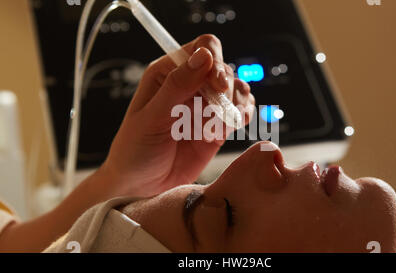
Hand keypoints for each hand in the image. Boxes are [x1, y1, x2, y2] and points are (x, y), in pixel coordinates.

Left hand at [102, 34, 254, 196]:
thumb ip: (178, 85)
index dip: (215, 62)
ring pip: (237, 89)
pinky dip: (241, 116)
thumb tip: (204, 55)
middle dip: (227, 89)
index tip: (218, 85)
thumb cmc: (136, 149)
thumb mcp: (152, 116)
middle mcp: (189, 84)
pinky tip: (230, 128)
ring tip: (224, 124)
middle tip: (219, 111)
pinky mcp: (216, 125)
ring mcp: (205, 105)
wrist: (141, 185)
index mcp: (167, 73)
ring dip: (237, 103)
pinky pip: (239, 111)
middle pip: (224, 69)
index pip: (202, 48)